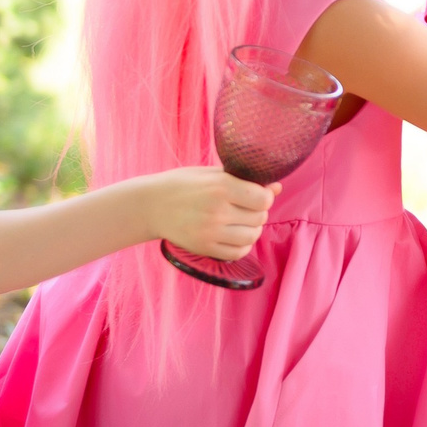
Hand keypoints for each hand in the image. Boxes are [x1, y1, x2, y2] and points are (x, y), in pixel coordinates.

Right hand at [146, 167, 273, 258]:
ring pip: (252, 236)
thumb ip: (244, 180)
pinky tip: (234, 234)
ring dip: (252, 229)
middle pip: (260, 218)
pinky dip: (242, 245)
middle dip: (258, 212)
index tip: (256, 194)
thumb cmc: (183, 184)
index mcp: (221, 187)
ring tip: (241, 220)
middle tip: (246, 207)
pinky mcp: (204, 248)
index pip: (263, 199)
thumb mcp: (211, 174)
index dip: (265, 197)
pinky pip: (237, 252)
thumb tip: (276, 187)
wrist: (150, 205)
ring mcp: (210, 232)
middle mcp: (217, 211)